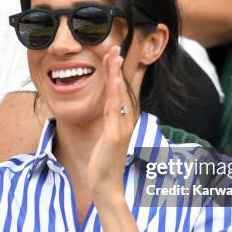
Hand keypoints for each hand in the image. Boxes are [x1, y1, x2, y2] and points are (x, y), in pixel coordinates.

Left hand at [87, 46, 134, 202]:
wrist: (107, 185)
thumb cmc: (104, 163)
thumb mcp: (107, 137)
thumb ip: (110, 122)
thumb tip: (109, 110)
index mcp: (123, 120)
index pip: (121, 91)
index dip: (117, 72)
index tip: (114, 55)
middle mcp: (126, 120)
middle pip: (122, 88)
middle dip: (117, 66)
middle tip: (116, 46)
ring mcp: (122, 126)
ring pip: (118, 94)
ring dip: (115, 72)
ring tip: (114, 54)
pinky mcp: (115, 133)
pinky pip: (114, 108)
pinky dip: (115, 91)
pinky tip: (114, 78)